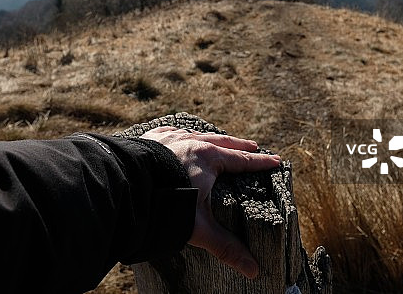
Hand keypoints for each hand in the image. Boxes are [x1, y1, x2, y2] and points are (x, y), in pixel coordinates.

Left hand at [140, 126, 280, 278]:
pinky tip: (179, 133)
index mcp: (208, 158)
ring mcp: (169, 138)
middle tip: (252, 147)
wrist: (126, 185)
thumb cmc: (164, 205)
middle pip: (222, 141)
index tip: (275, 160)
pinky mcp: (150, 139)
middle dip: (239, 145)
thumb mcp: (199, 227)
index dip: (259, 162)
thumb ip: (226, 246)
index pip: (241, 161)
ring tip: (218, 140)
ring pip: (196, 133)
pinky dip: (181, 133)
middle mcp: (190, 143)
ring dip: (210, 138)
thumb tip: (253, 270)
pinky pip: (171, 131)